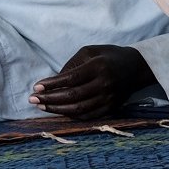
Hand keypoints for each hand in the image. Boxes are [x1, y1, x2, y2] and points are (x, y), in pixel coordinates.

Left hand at [29, 45, 152, 118]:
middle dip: (49, 99)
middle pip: (72, 96)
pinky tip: (58, 111)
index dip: (52, 85)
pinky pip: (87, 116)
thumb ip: (72, 64)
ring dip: (57, 110)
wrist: (136, 68)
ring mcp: (108, 99)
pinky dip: (71, 115)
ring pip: (78, 110)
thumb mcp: (90, 51)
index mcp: (98, 67)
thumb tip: (54, 81)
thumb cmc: (108, 56)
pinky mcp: (110, 109)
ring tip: (41, 106)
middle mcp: (104, 84)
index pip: (71, 79)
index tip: (36, 87)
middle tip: (32, 99)